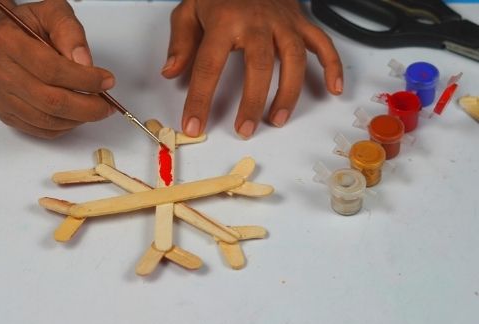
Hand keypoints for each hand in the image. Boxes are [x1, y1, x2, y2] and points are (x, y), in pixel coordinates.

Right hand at [0, 0, 114, 138]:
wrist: (0, 41)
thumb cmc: (29, 26)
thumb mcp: (52, 13)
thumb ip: (70, 32)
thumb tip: (85, 63)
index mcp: (7, 42)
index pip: (52, 70)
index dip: (84, 79)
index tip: (107, 81)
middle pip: (51, 100)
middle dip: (87, 107)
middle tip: (106, 105)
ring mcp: (1, 97)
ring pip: (47, 120)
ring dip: (78, 119)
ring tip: (94, 108)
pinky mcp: (6, 115)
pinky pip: (42, 130)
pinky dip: (65, 127)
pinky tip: (76, 115)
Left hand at [161, 0, 342, 138]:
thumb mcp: (190, 9)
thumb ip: (181, 42)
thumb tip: (171, 72)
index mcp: (224, 21)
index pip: (208, 66)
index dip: (200, 99)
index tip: (194, 125)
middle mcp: (257, 22)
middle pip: (257, 66)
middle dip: (251, 102)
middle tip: (244, 130)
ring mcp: (283, 22)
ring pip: (293, 59)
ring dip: (288, 93)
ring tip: (277, 119)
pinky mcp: (300, 22)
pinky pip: (322, 43)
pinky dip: (333, 66)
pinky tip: (334, 89)